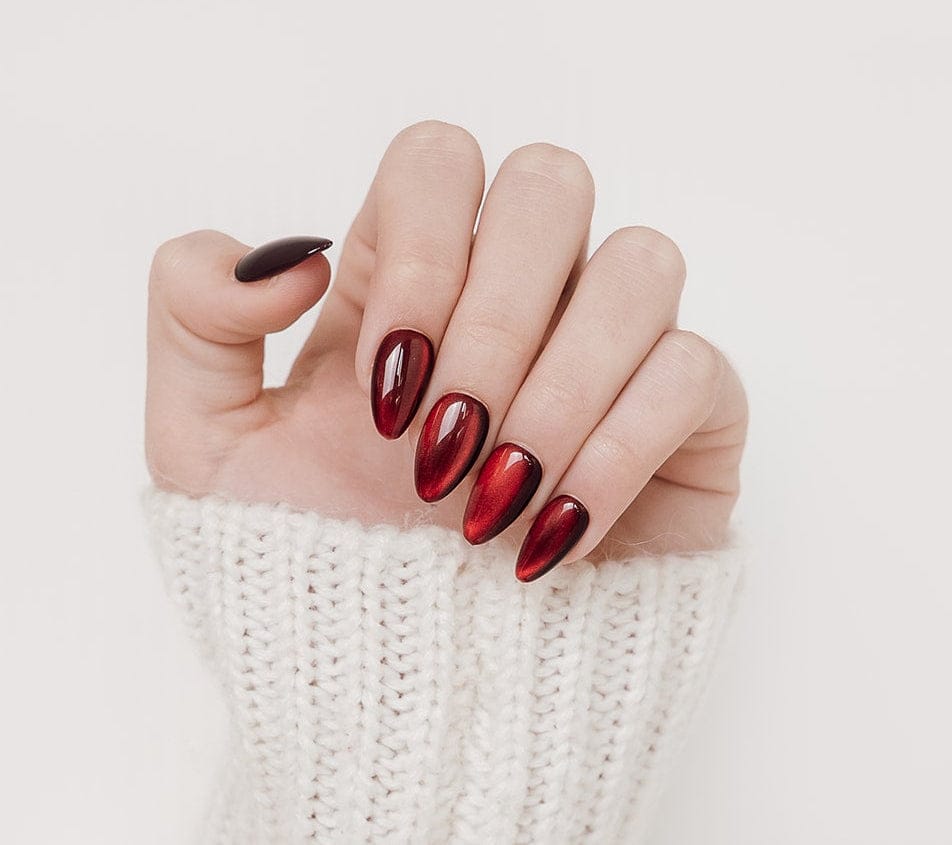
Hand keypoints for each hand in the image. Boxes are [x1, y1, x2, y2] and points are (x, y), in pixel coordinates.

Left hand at [145, 120, 746, 580]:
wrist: (408, 687)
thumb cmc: (312, 563)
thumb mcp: (205, 446)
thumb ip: (193, 315)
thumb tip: (297, 255)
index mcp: (414, 277)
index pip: (440, 160)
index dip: (422, 250)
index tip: (387, 385)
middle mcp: (523, 293)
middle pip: (552, 183)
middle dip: (497, 318)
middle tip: (442, 443)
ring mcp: (611, 349)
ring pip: (641, 265)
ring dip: (558, 390)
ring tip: (492, 501)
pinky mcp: (685, 419)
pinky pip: (694, 372)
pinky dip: (618, 453)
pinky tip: (552, 536)